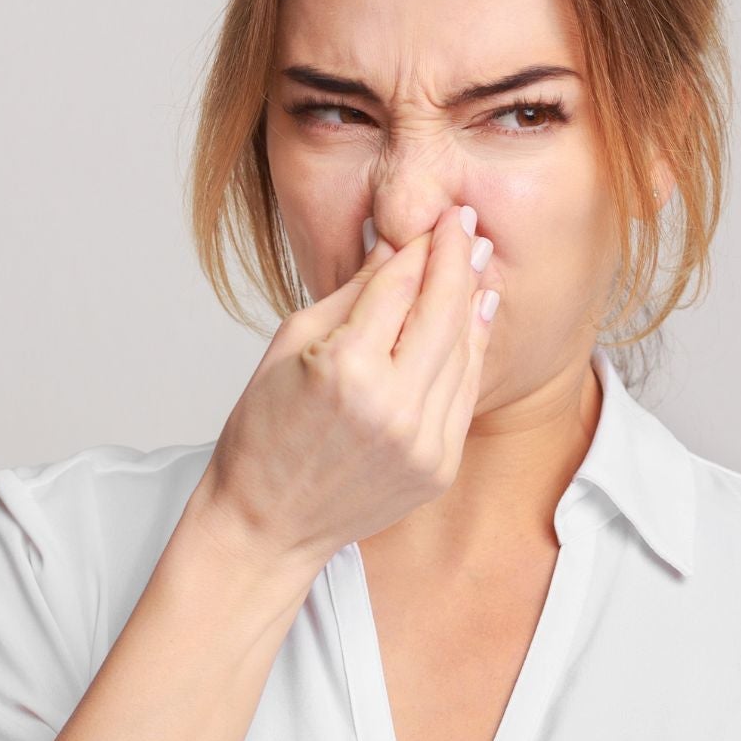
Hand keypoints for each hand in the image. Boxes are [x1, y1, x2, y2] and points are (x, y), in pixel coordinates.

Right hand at [194, 203, 499, 567]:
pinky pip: (464, 394)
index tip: (438, 217)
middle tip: (466, 224)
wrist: (266, 523)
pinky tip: (475, 318)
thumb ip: (351, 294)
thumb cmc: (263, 433)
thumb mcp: (291, 345)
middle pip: (442, 312)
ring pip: (463, 352)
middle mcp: (392, 406)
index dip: (421, 245)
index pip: (398, 286)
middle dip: (457, 260)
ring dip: (472, 301)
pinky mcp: (439, 467)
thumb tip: (393, 245)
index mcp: (346, 369)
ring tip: (477, 261)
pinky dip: (472, 352)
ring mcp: (422, 442)